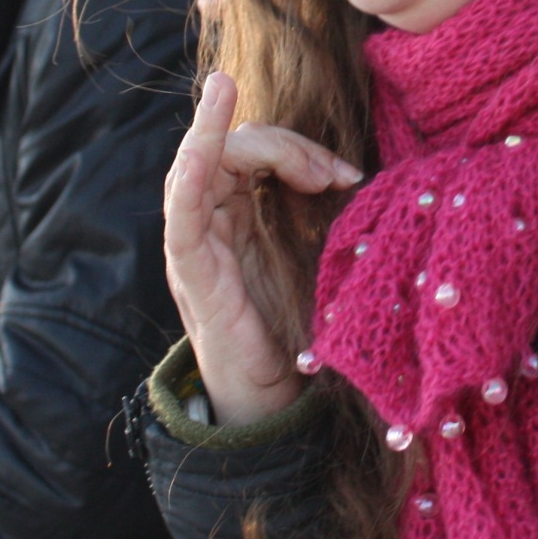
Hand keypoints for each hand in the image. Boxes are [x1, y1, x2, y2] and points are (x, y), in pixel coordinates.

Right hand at [163, 72, 363, 424]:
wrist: (273, 394)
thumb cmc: (293, 322)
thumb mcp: (310, 252)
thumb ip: (316, 210)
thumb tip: (357, 172)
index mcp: (236, 210)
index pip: (252, 148)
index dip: (297, 146)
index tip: (347, 174)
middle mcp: (210, 218)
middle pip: (230, 147)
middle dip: (285, 146)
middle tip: (334, 174)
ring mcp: (195, 240)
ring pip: (200, 162)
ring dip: (248, 144)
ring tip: (303, 159)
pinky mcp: (190, 270)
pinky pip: (180, 214)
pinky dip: (187, 176)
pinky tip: (200, 151)